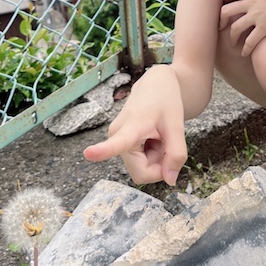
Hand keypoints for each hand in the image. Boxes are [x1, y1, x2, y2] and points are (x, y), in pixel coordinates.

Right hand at [83, 65, 187, 185]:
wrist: (156, 85)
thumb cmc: (165, 100)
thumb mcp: (177, 125)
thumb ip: (176, 154)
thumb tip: (169, 180)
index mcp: (130, 126)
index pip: (117, 142)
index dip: (103, 151)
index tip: (88, 154)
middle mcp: (116, 135)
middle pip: (141, 171)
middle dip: (159, 164)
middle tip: (166, 142)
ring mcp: (116, 140)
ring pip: (141, 168)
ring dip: (156, 158)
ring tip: (159, 137)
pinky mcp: (118, 143)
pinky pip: (139, 163)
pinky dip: (152, 155)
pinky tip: (153, 138)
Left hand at [219, 0, 265, 56]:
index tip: (223, 4)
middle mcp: (252, 2)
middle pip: (225, 10)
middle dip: (220, 19)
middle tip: (220, 26)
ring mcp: (257, 16)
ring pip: (235, 27)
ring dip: (231, 37)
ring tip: (232, 42)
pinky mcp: (265, 28)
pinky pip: (249, 41)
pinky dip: (245, 49)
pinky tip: (244, 53)